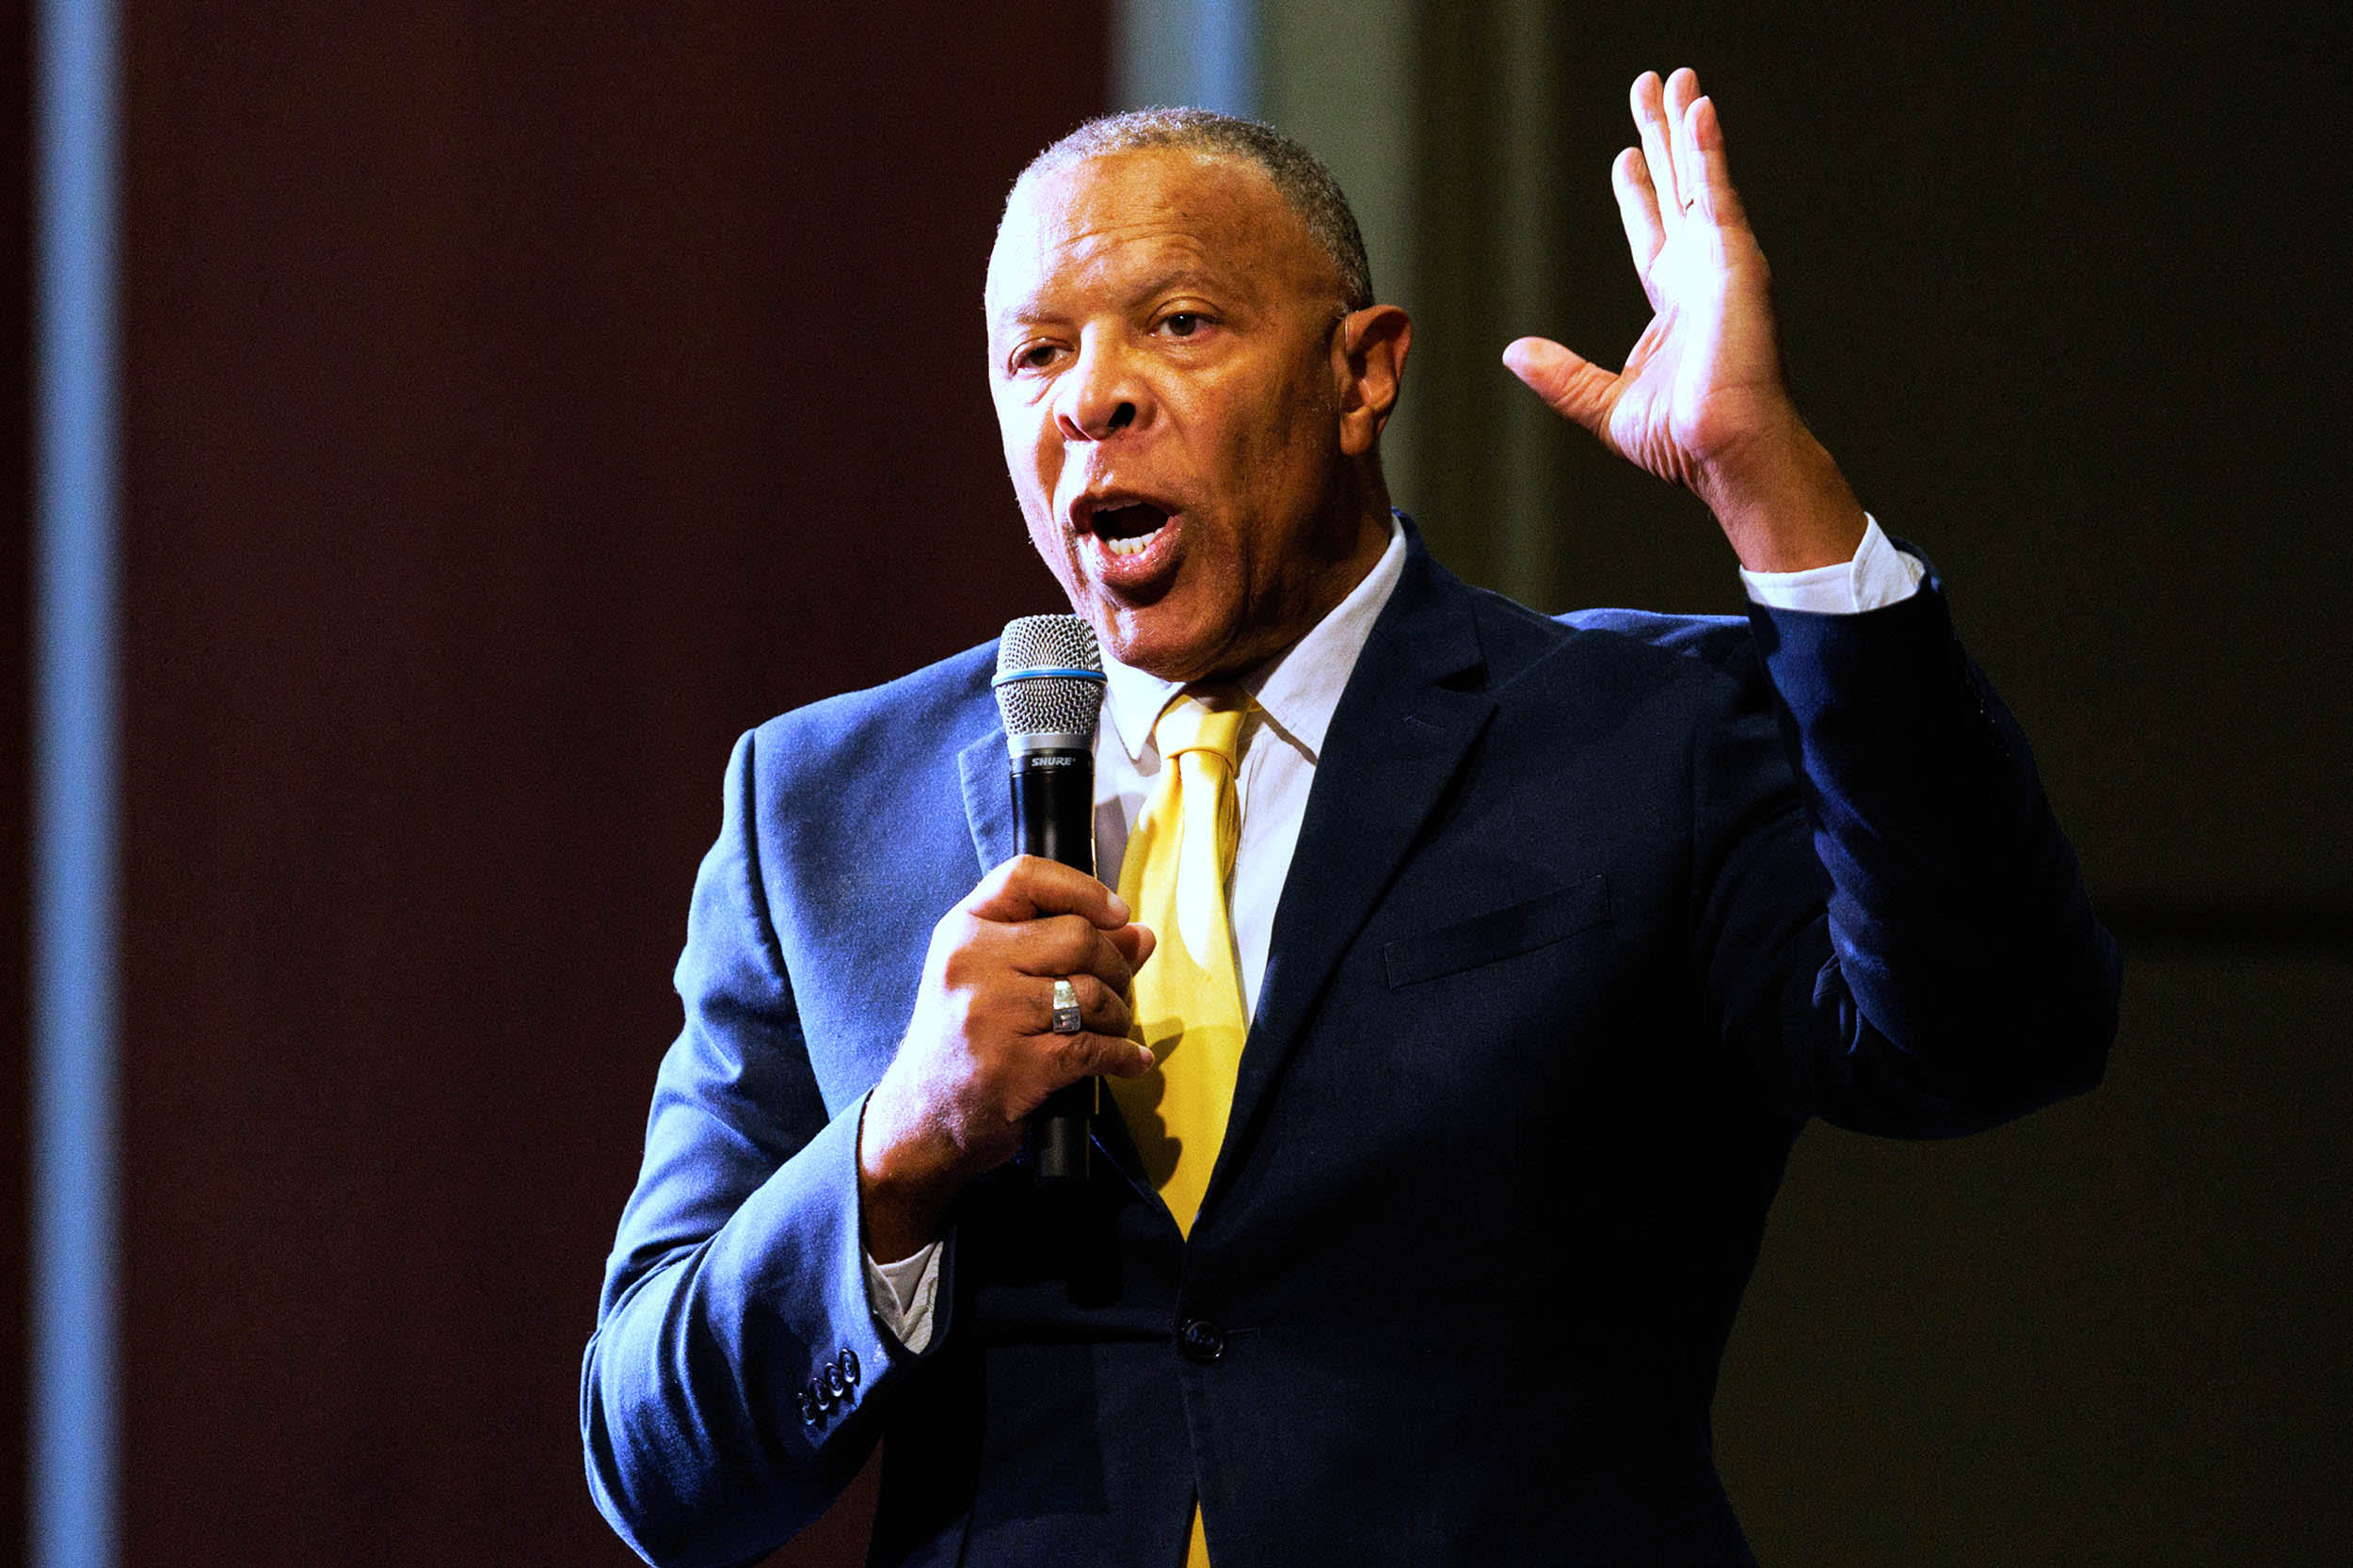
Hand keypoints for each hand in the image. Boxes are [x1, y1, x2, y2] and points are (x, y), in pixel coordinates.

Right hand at [858, 856, 1156, 1260]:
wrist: (921, 1119)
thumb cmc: (966, 1040)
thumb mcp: (995, 979)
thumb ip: (1065, 949)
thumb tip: (1140, 934)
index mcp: (962, 930)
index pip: (1025, 875)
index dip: (1082, 888)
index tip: (1117, 914)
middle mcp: (969, 964)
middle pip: (1077, 936)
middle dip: (1115, 966)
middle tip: (1117, 992)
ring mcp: (988, 1015)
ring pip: (1090, 994)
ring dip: (1119, 1016)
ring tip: (1114, 1030)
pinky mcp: (1011, 1067)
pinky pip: (1093, 1049)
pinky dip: (1124, 1056)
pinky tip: (1131, 1061)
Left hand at [1503, 68, 1865, 572]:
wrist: (1721, 451)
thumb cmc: (1682, 441)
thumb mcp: (1602, 404)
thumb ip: (1561, 376)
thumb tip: (1515, 354)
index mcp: (1674, 303)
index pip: (1653, 231)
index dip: (1640, 190)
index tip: (1626, 155)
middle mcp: (1700, 274)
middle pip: (1678, 188)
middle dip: (1664, 138)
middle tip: (1653, 88)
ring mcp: (1722, 263)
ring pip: (1700, 177)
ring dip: (1688, 125)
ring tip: (1678, 80)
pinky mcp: (1736, 262)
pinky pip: (1719, 194)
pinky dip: (1709, 151)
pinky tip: (1699, 111)